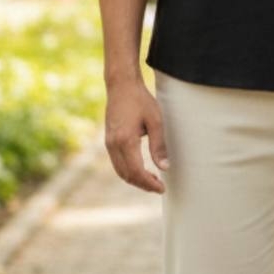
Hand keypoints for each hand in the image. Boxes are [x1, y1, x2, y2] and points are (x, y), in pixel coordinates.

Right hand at [105, 73, 169, 193]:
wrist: (121, 85)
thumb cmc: (140, 100)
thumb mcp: (155, 121)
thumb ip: (159, 146)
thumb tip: (165, 168)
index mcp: (126, 141)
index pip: (136, 172)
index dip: (149, 183)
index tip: (162, 188)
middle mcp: (114, 145)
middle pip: (127, 175)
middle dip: (143, 184)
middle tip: (159, 186)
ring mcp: (108, 143)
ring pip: (120, 171)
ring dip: (135, 179)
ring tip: (152, 180)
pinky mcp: (108, 140)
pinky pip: (117, 163)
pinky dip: (128, 171)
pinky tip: (140, 169)